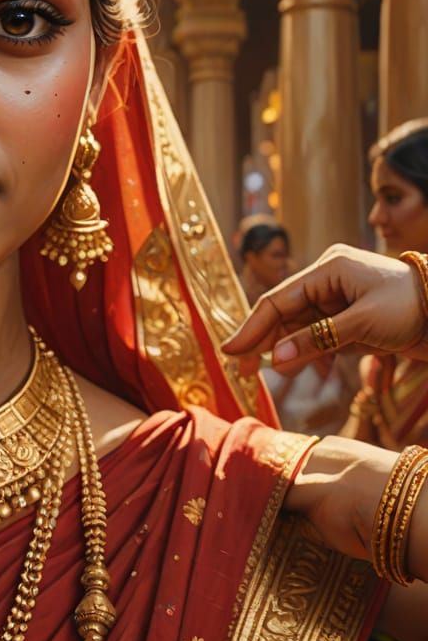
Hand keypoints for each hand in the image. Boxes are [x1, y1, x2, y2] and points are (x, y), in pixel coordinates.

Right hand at [222, 245, 427, 375]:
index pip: (278, 299)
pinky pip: (319, 335)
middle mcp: (328, 281)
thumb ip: (317, 340)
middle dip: (262, 340)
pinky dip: (307, 352)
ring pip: (299, 326)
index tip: (230, 350)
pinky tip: (296, 366)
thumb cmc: (412, 307)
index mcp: (327, 269)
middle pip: (284, 312)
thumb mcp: (363, 324)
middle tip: (239, 367)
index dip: (252, 326)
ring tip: (262, 371)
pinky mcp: (350, 319)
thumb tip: (274, 359)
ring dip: (284, 348)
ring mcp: (339, 300)